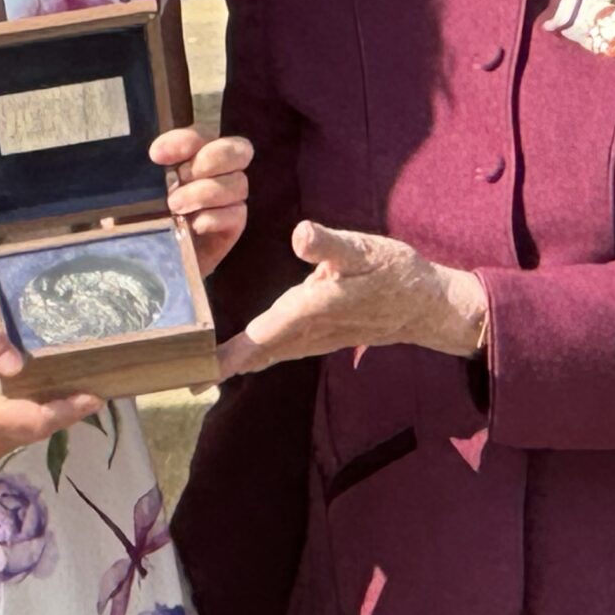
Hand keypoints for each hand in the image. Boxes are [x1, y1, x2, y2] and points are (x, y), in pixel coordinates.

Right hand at [0, 318, 103, 466]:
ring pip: (30, 437)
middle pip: (36, 431)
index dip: (66, 411)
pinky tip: (47, 402)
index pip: (33, 420)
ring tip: (75, 394)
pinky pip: (18, 438)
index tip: (94, 397)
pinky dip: (35, 422)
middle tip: (91, 390)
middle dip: (65, 413)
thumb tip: (20, 364)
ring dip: (52, 418)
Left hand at [152, 127, 251, 272]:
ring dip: (205, 192)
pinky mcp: (234, 226)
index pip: (202, 135)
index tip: (156, 156)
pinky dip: (215, 217)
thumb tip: (145, 164)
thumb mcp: (139, 192)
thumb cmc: (144, 216)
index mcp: (196, 153)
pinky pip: (237, 215)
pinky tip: (194, 226)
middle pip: (236, 150)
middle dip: (209, 160)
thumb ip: (145, 173)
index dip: (184, 141)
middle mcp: (219, 171)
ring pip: (237, 183)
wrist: (152, 257)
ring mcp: (230, 199)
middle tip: (179, 178)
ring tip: (175, 207)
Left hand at [216, 221, 486, 374]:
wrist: (427, 307)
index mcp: (316, 307)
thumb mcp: (367, 250)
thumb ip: (331, 245)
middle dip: (225, 365)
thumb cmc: (396, 273)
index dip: (235, 351)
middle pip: (261, 350)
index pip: (266, 332)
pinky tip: (240, 360)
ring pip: (270, 354)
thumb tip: (300, 234)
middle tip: (188, 379)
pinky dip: (257, 357)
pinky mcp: (321, 338)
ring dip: (237, 364)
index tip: (204, 369)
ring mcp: (316, 338)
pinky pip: (282, 351)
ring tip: (201, 374)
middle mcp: (311, 329)